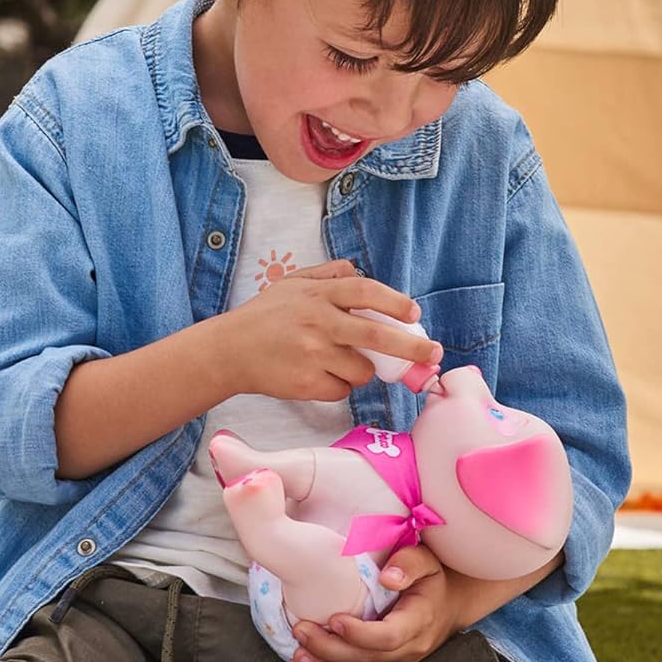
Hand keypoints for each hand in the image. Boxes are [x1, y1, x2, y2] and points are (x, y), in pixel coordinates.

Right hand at [225, 260, 440, 402]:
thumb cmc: (263, 317)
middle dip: (412, 347)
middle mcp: (317, 322)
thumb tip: (357, 271)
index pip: (365, 292)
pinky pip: (341, 390)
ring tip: (333, 362)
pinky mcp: (306, 383)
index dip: (395, 303)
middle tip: (433, 354)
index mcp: (317, 295)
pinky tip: (315, 375)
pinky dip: (337, 386)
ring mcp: (312, 354)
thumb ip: (326, 274)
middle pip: (377, 336)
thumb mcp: (291, 283)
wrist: (228, 351)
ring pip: (362, 370)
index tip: (415, 315)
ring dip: (359, 370)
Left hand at [285, 545, 461, 661]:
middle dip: (331, 650)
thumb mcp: (426, 561)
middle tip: (301, 631)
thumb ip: (409, 563)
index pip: (389, 637)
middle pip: (368, 660)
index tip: (333, 619)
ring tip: (298, 655)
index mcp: (418, 622)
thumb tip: (388, 577)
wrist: (447, 605)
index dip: (360, 634)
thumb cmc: (430, 579)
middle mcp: (409, 650)